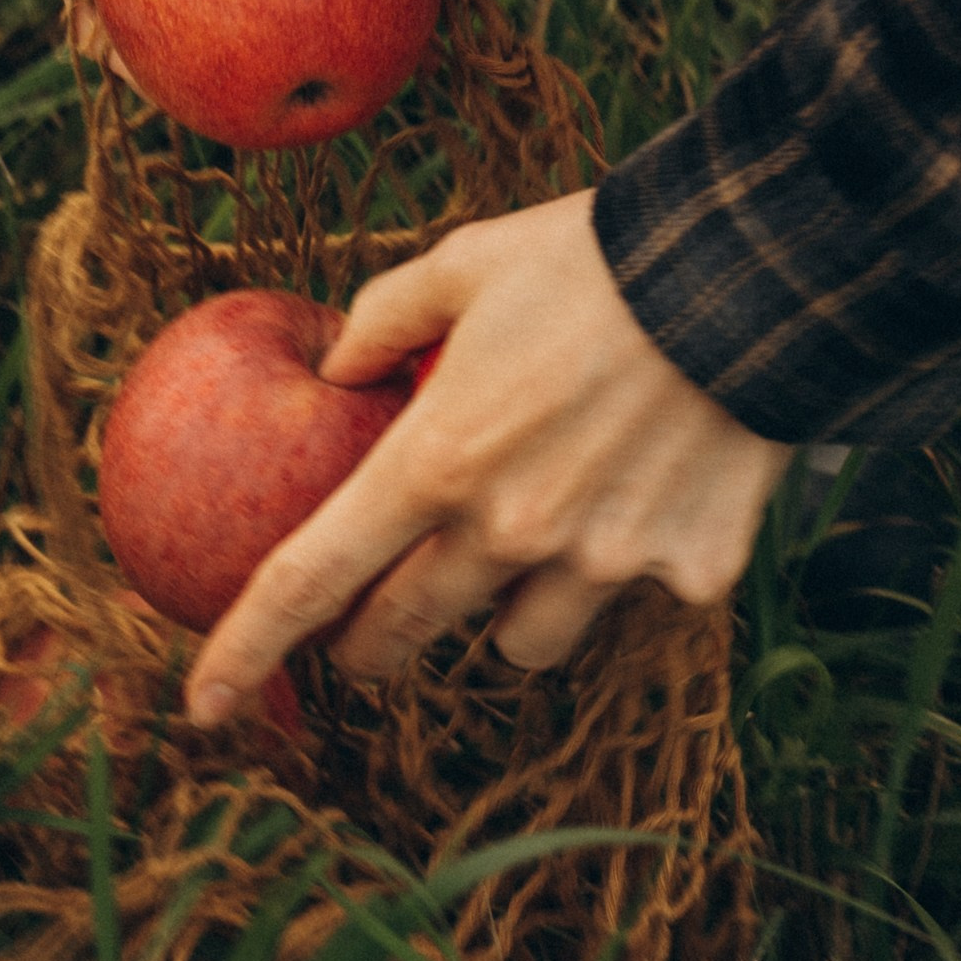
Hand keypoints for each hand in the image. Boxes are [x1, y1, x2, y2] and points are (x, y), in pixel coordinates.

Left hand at [183, 193, 790, 723]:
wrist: (757, 270)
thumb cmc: (594, 257)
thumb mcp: (465, 261)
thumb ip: (384, 318)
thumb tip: (335, 369)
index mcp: (436, 458)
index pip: (311, 578)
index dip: (246, 648)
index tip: (204, 704)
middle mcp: (509, 531)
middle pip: (404, 634)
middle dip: (373, 642)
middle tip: (378, 622)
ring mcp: (603, 564)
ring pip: (520, 642)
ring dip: (510, 606)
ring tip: (543, 533)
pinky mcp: (690, 574)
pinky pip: (636, 603)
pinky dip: (631, 566)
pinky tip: (657, 493)